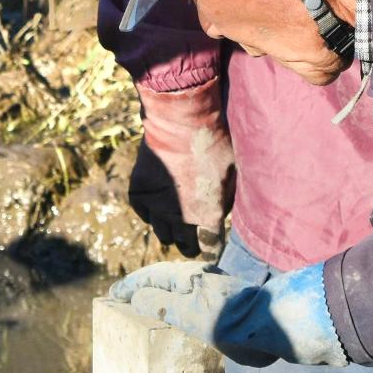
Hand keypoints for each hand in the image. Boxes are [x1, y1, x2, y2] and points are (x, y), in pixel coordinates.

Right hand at [110, 260, 348, 366]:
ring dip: (157, 299)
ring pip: (177, 293)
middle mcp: (199, 280)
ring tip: (142, 312)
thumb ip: (160, 304)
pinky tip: (174, 321)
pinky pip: (190, 304)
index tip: (112, 296)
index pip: (150, 278)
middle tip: (122, 302)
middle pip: (163, 282)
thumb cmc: (231, 321)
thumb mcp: (188, 313)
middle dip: (142, 290)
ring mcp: (213, 292)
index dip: (130, 287)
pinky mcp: (224, 307)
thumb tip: (137, 296)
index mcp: (188, 277)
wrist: (274, 328)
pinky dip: (174, 309)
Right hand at [129, 80, 234, 256]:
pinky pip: (144, 215)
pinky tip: (159, 207)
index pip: (210, 249)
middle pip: (186, 246)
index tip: (213, 249)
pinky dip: (152, 214)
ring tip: (177, 225)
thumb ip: (228, 198)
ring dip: (172, 232)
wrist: (181, 121)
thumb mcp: (234, 173)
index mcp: (208, 216)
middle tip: (195, 240)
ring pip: (164, 235)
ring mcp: (156, 207)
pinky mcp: (139, 193)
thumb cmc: (215, 143)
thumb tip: (224, 210)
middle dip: (192, 245)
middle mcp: (180, 218)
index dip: (213, 251)